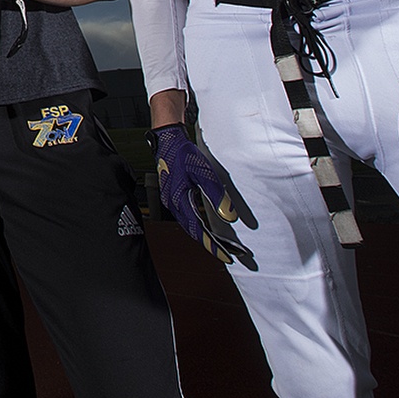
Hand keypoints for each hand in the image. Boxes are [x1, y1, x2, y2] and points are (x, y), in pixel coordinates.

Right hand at [150, 124, 253, 267]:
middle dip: (211, 245)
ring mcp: (171, 201)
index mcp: (179, 200)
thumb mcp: (204, 173)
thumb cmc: (184, 154)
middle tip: (230, 254)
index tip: (229, 256)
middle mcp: (173, 204)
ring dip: (205, 236)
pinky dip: (198, 226)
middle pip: (194, 232)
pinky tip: (207, 227)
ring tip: (222, 245)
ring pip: (189, 226)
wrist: (168, 140)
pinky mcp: (173, 196)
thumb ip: (217, 196)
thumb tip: (230, 218)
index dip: (214, 245)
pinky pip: (186, 217)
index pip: (199, 230)